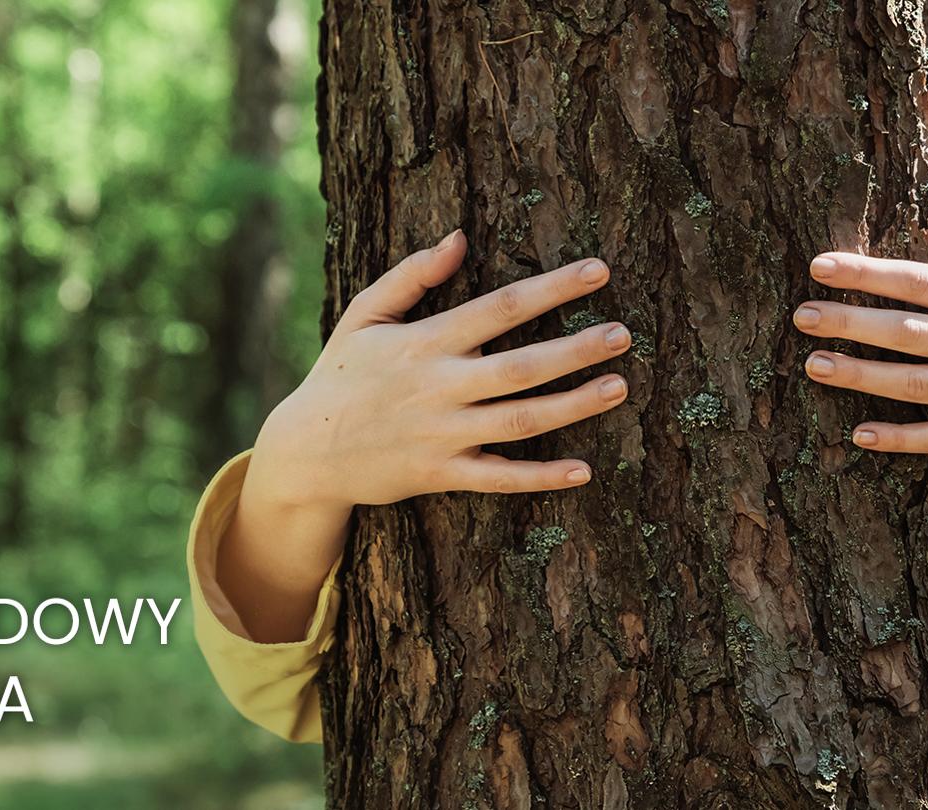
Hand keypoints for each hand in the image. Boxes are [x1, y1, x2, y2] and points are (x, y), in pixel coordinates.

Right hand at [250, 229, 630, 510]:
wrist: (304, 450)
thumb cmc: (340, 374)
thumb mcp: (364, 314)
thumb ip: (412, 275)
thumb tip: (460, 237)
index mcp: (425, 341)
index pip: (500, 307)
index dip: (553, 288)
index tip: (599, 272)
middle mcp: (439, 387)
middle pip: (520, 365)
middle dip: (575, 349)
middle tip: (623, 334)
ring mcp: (441, 434)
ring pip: (519, 420)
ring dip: (572, 405)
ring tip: (618, 388)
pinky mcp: (440, 474)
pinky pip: (498, 478)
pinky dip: (540, 477)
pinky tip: (585, 470)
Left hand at [792, 172, 927, 462]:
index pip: (925, 282)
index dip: (871, 274)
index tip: (822, 266)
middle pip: (912, 333)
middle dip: (852, 322)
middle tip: (800, 315)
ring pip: (919, 385)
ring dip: (863, 377)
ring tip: (814, 365)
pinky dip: (903, 438)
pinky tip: (860, 435)